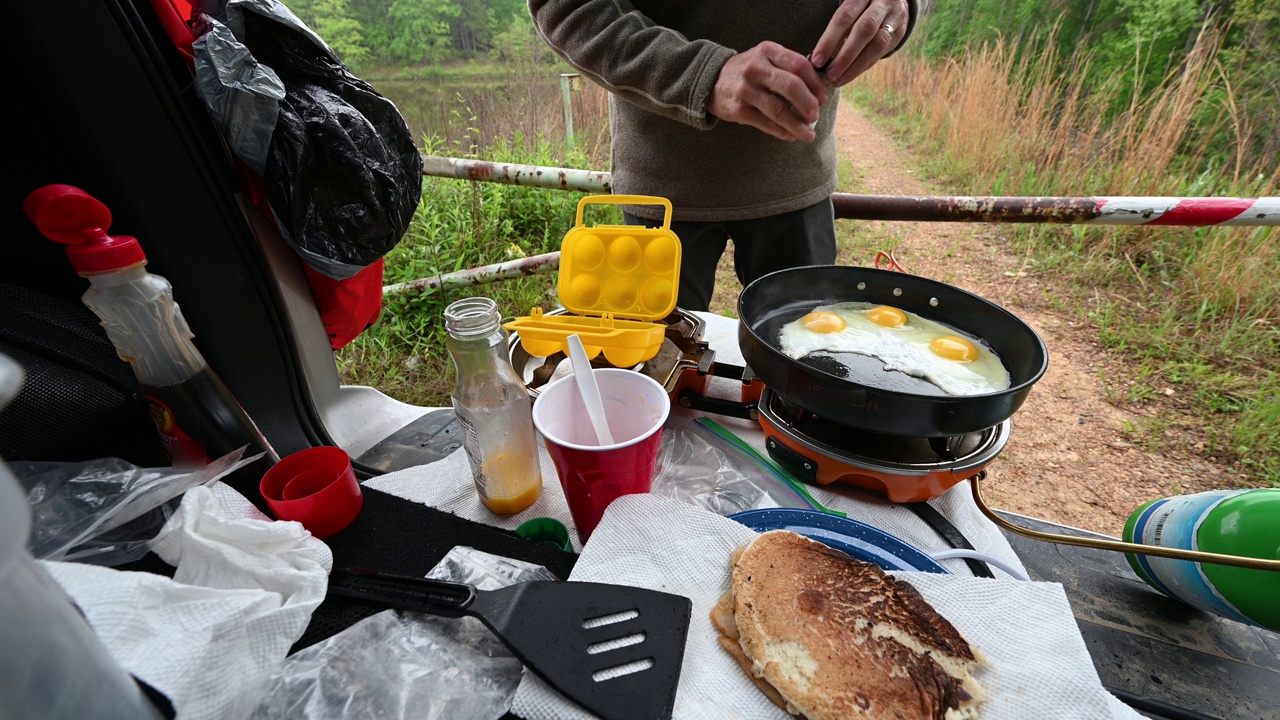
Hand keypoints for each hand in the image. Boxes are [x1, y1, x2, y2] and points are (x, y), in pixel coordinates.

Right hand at [707, 41, 829, 141]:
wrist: (711, 80)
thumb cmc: (747, 71)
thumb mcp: (766, 58)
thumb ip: (788, 67)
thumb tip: (818, 89)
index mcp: (768, 51)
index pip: (799, 65)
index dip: (815, 83)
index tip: (824, 98)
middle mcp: (756, 68)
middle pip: (791, 86)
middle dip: (808, 103)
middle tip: (816, 115)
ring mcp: (745, 89)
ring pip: (778, 109)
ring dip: (797, 124)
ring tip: (809, 134)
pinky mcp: (738, 109)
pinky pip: (765, 123)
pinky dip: (782, 131)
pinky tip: (791, 136)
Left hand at [809, 0, 908, 86]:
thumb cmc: (860, 6)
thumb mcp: (850, 7)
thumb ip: (838, 26)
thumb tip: (819, 56)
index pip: (844, 17)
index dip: (829, 40)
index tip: (817, 60)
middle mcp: (881, 3)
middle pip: (864, 30)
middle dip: (845, 56)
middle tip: (830, 74)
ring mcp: (894, 17)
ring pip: (877, 44)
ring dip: (856, 66)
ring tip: (839, 79)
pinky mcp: (900, 32)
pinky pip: (882, 52)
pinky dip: (864, 65)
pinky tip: (850, 75)